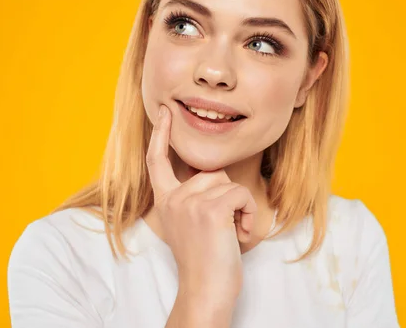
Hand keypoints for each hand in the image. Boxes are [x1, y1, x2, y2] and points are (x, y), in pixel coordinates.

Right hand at [146, 104, 256, 305]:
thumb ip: (193, 199)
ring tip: (229, 233)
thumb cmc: (206, 262)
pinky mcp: (210, 209)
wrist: (206, 292)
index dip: (161, 135)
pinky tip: (237, 235)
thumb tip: (213, 176)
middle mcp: (173, 198)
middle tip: (222, 228)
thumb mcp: (192, 225)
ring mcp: (189, 202)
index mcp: (166, 201)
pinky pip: (241, 194)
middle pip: (212, 173)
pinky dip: (248, 213)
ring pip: (229, 183)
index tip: (164, 113)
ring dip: (239, 207)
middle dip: (227, 195)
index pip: (158, 161)